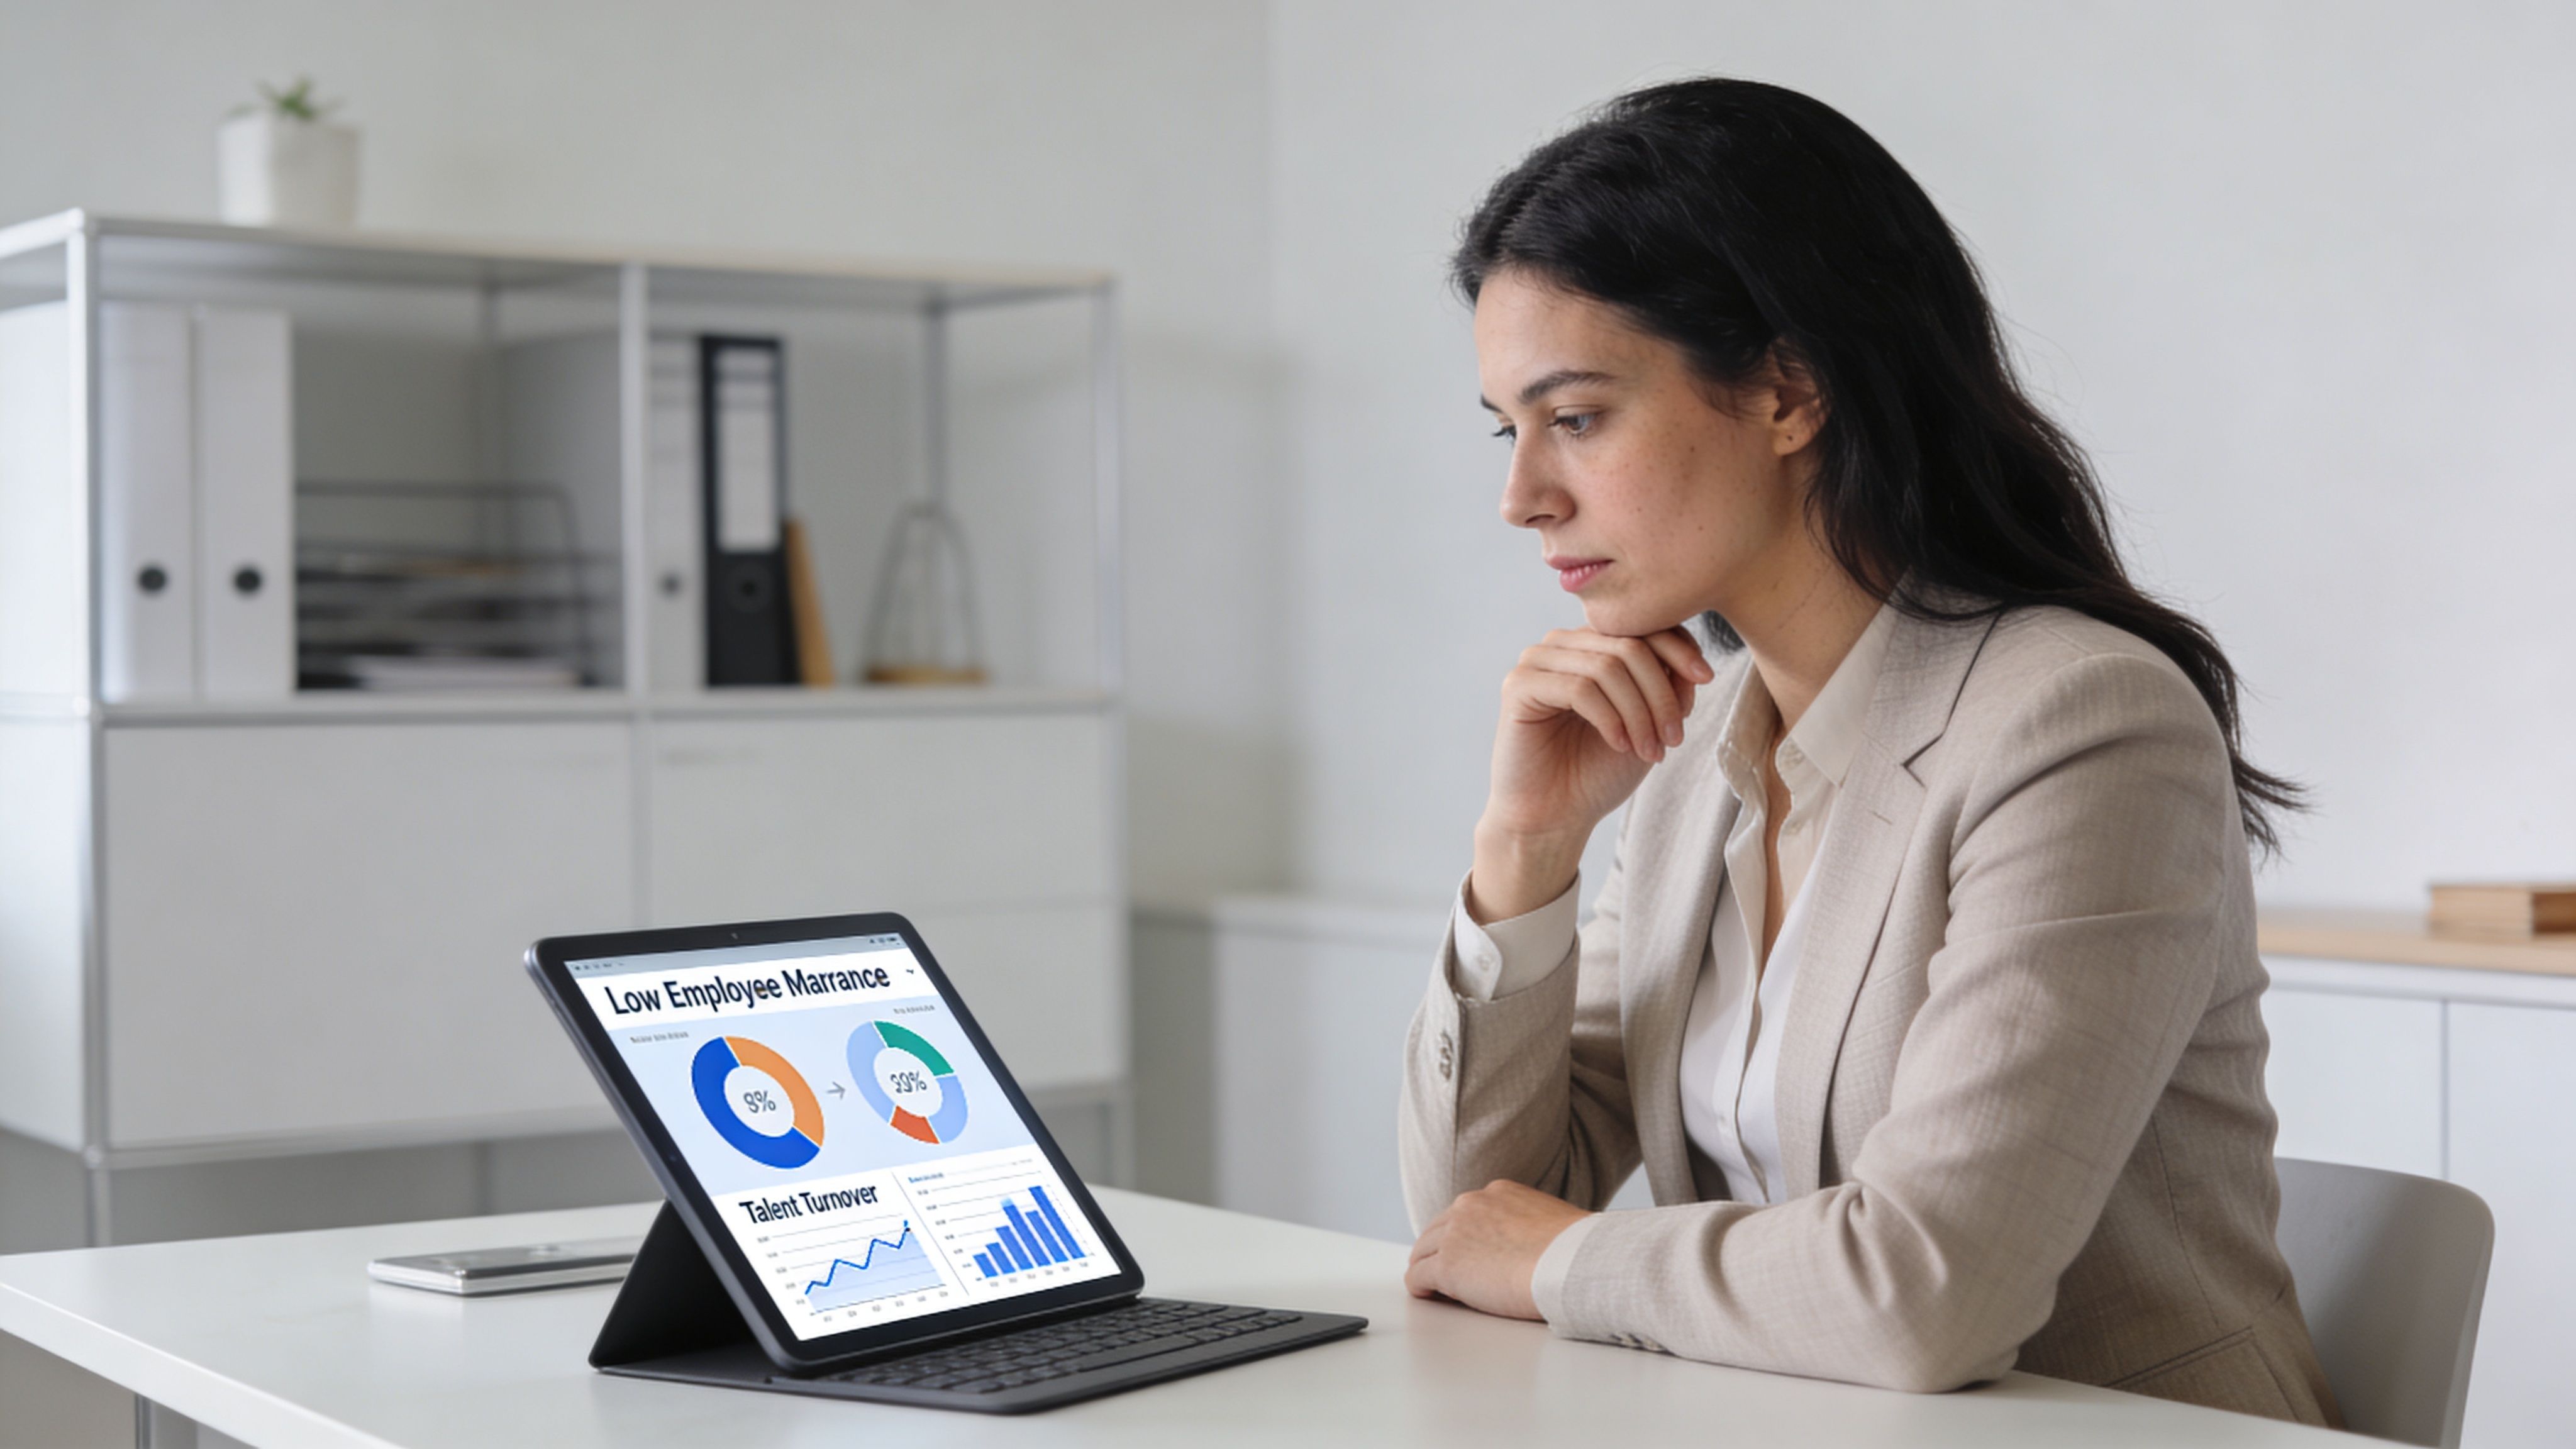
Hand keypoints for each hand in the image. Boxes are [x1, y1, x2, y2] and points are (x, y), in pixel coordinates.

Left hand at [1404, 1180, 1593, 1319]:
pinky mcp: (1446, 1266)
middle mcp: (1470, 1206)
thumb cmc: (1575, 1251)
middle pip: (1437, 1229)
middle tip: (1441, 1274)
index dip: (1463, 1237)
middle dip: (1438, 1251)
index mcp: (1497, 1193)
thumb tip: (1532, 1246)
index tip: (1468, 1254)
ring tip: (1434, 1289)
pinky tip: (1430, 1297)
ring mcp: (1454, 1235)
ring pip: (1422, 1251)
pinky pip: (1417, 1278)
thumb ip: (1528, 1227)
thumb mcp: (1550, 1221)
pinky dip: (1420, 1288)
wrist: (1572, 1263)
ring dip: (1426, 1268)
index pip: (1465, 1214)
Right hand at [1470, 627, 1712, 920]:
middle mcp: (1562, 644)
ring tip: (1650, 750)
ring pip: (1607, 667)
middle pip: (1628, 645)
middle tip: (1674, 737)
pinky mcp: (1518, 686)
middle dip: (1660, 693)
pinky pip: (1578, 688)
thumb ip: (1668, 689)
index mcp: (1591, 645)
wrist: (1554, 816)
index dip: (1679, 647)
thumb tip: (1692, 665)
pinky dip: (1609, 719)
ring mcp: (1536, 662)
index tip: (1705, 678)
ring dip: (1639, 712)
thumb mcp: (1648, 726)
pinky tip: (1619, 744)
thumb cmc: (1597, 772)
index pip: (1641, 626)